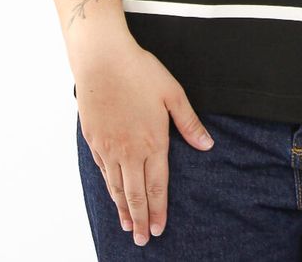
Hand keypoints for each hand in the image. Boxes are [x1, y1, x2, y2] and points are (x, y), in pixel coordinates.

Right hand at [74, 35, 214, 246]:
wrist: (102, 61)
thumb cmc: (140, 72)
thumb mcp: (173, 94)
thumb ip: (189, 123)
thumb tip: (207, 145)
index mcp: (152, 142)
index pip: (157, 186)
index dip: (159, 210)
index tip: (159, 229)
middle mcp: (129, 151)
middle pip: (135, 194)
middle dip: (140, 219)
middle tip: (142, 240)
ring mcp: (108, 148)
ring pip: (115, 187)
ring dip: (122, 208)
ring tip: (127, 225)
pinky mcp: (93, 140)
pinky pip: (102, 170)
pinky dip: (108, 187)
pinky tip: (111, 192)